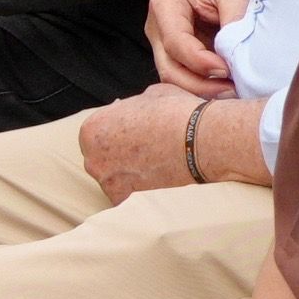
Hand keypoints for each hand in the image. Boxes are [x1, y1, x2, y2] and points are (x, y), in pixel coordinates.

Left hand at [77, 84, 206, 202]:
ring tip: (157, 164)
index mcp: (92, 130)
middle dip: (120, 153)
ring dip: (129, 173)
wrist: (205, 142)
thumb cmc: (179, 115)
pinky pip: (129, 196)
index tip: (135, 131)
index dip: (118, 130)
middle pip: (102, 157)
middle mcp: (94, 160)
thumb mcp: (150, 95)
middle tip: (147, 148)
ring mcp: (109, 184)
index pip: (97, 132)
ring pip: (114, 179)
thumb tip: (130, 110)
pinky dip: (141, 190)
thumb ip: (131, 106)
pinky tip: (160, 179)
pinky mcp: (128, 203)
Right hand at [146, 0, 255, 98]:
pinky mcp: (180, 55)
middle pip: (169, 69)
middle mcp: (158, 27)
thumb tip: (233, 60)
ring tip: (234, 90)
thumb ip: (232, 24)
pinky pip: (188, 78)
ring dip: (204, 90)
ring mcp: (166, 44)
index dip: (201, 62)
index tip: (228, 69)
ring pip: (176, 79)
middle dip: (200, 85)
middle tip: (232, 90)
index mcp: (165, 4)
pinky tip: (229, 87)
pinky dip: (206, 86)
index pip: (175, 44)